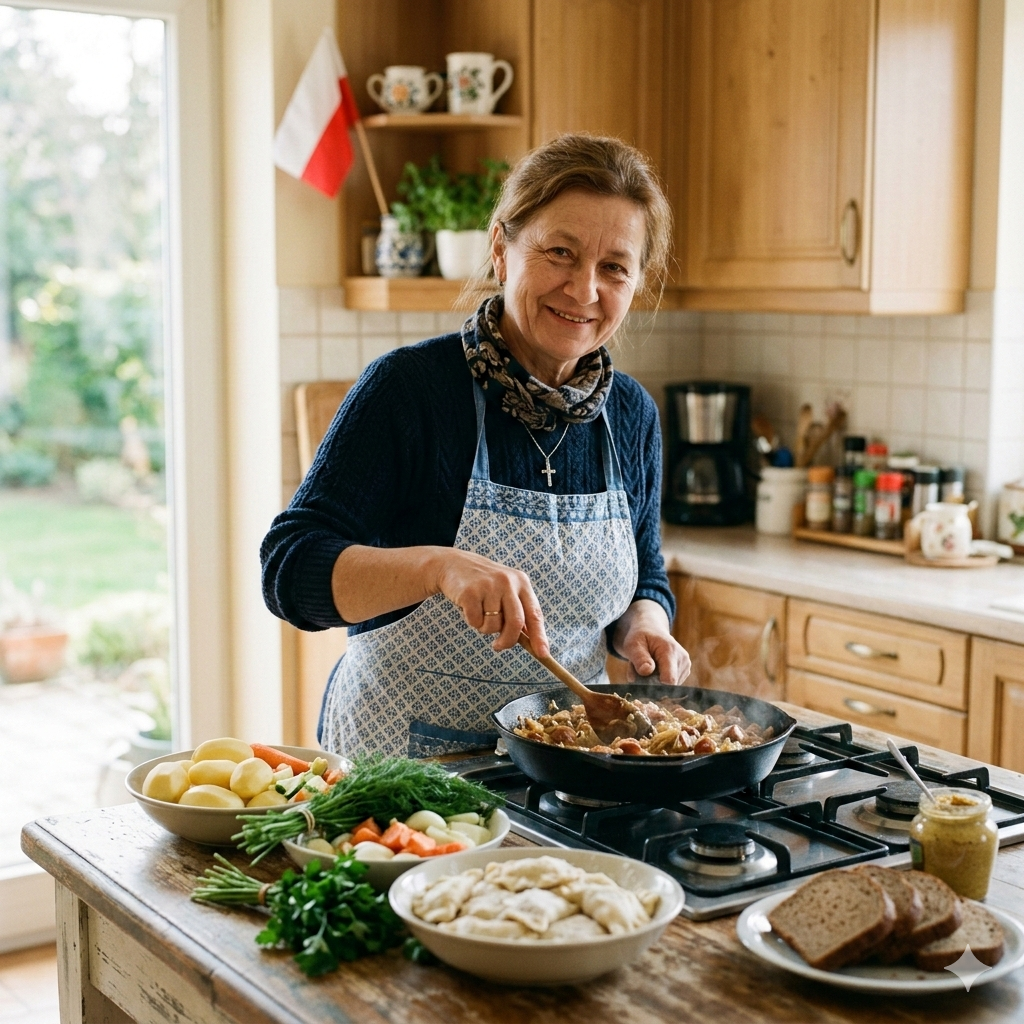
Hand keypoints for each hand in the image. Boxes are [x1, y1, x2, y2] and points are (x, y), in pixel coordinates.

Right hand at [434, 549, 548, 655]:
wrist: (454, 564)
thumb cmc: (484, 584)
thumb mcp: (506, 591)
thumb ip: (519, 612)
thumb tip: (532, 642)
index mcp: (521, 582)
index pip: (534, 614)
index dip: (539, 636)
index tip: (543, 654)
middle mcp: (508, 582)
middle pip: (516, 623)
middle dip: (508, 640)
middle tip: (498, 646)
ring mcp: (489, 586)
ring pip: (493, 626)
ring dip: (485, 627)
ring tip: (480, 612)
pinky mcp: (470, 592)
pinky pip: (476, 621)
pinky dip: (472, 621)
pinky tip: (469, 607)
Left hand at [612, 599, 690, 683]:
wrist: (651, 630)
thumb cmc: (640, 636)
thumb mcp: (633, 644)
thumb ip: (639, 658)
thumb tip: (647, 671)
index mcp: (670, 651)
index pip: (669, 680)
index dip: (655, 687)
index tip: (642, 682)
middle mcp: (682, 659)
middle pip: (666, 685)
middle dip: (650, 682)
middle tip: (637, 668)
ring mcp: (686, 665)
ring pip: (668, 687)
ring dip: (653, 681)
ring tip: (646, 666)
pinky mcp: (685, 671)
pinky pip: (671, 685)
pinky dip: (659, 680)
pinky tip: (654, 669)